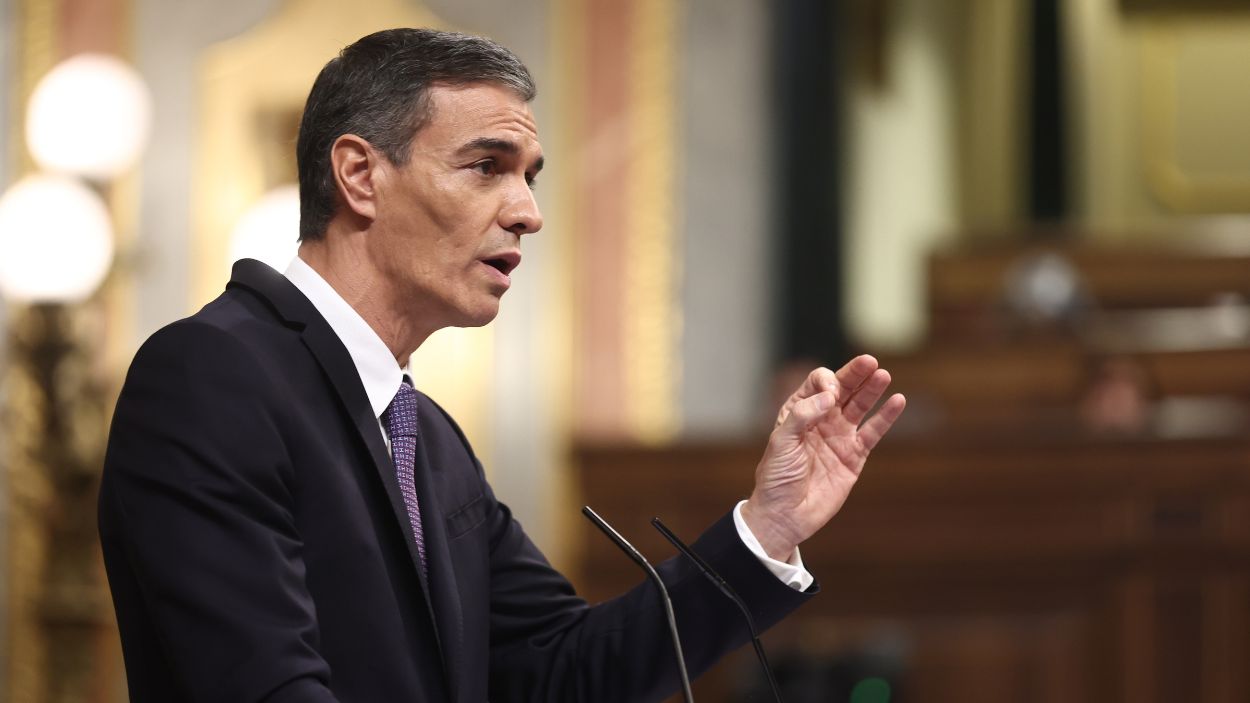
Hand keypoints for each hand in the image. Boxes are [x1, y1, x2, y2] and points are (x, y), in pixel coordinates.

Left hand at [741, 355, 905, 559]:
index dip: (826, 383)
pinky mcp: (854, 456)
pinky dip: (886, 417)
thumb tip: (830, 396)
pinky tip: (898, 401)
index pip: (818, 384)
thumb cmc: (777, 478)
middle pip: (842, 389)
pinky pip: (873, 432)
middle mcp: (821, 420)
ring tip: (884, 375)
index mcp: (798, 412)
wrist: (785, 515)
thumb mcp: (780, 443)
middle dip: (855, 374)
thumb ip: (802, 416)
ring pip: (860, 406)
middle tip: (870, 361)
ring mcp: (839, 437)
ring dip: (871, 390)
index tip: (830, 396)